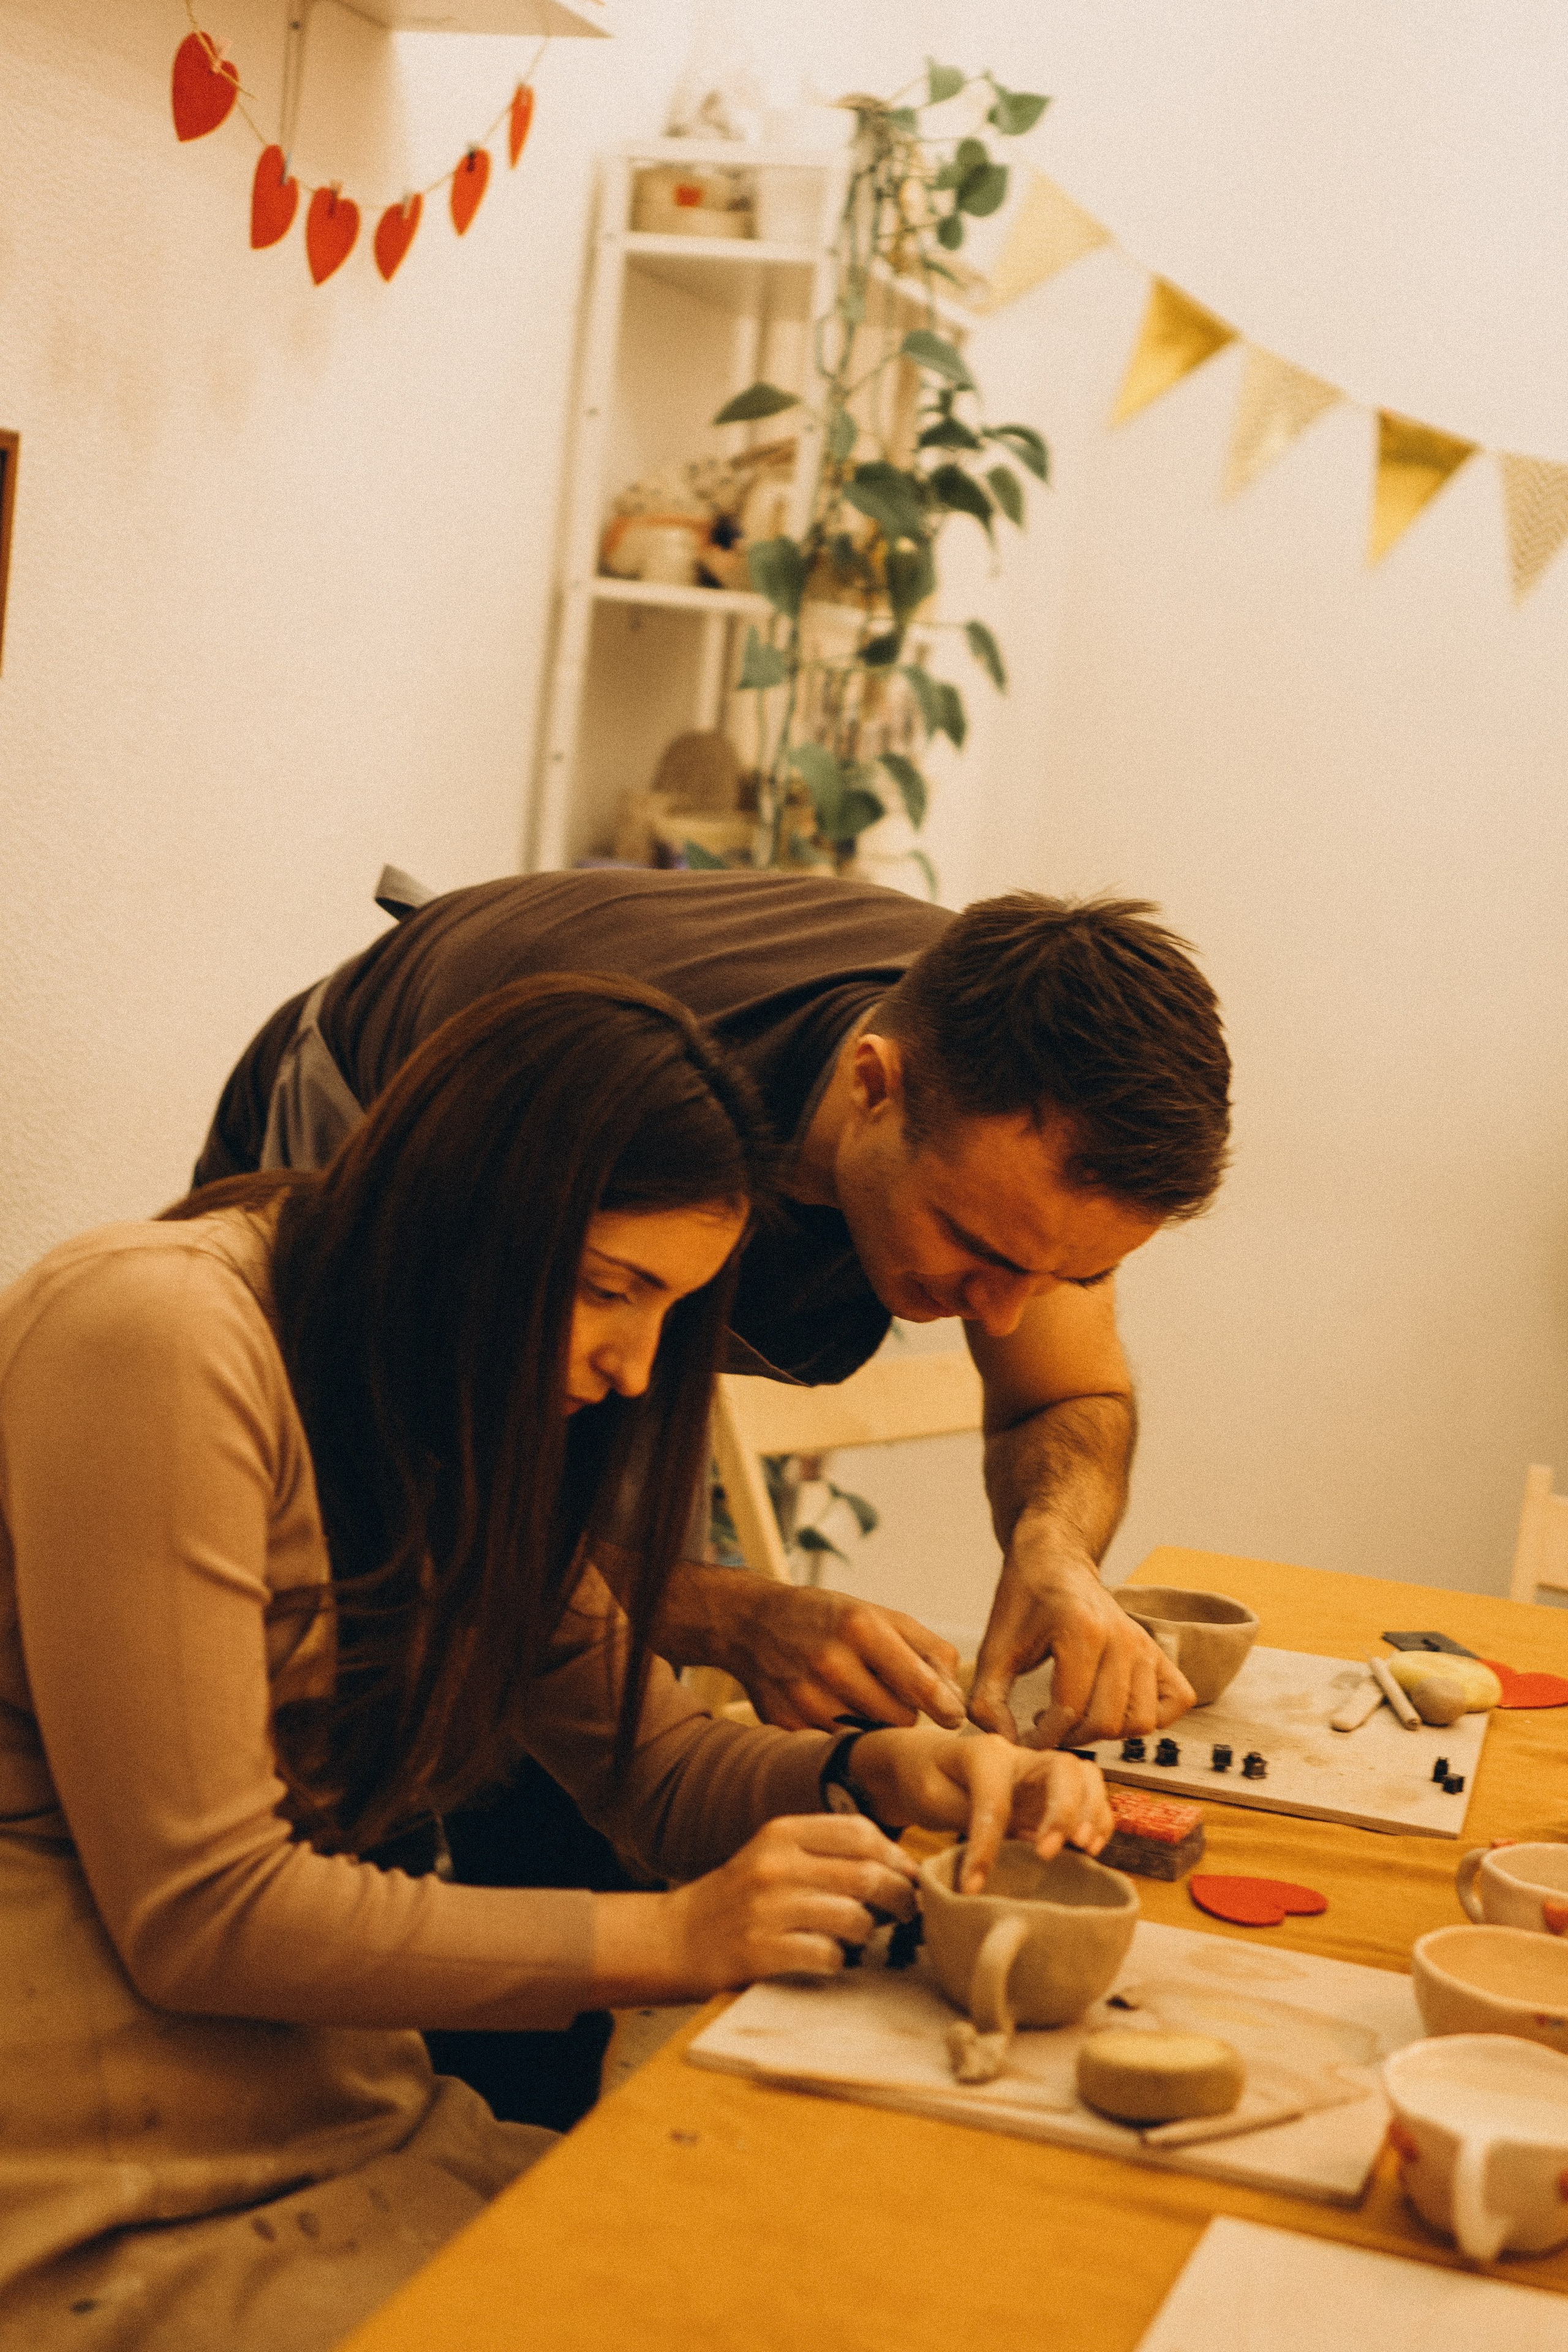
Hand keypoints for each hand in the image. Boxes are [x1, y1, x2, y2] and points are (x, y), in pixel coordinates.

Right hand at [667, 1814, 919, 1990]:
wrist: (676, 1939)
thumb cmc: (738, 1898)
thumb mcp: (772, 1855)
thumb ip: (824, 1852)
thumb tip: (896, 1864)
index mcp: (781, 1833)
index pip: (859, 1831)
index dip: (895, 1855)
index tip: (908, 1875)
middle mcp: (775, 1865)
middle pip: (865, 1874)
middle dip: (898, 1897)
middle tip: (906, 1911)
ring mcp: (766, 1909)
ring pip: (853, 1917)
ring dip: (868, 1931)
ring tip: (861, 1936)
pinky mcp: (760, 1951)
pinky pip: (827, 1955)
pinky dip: (838, 1961)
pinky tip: (829, 1958)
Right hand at [725, 1580, 966, 1732]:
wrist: (753, 1624)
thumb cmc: (829, 1619)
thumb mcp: (881, 1615)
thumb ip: (929, 1650)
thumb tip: (956, 1699)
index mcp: (860, 1628)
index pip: (918, 1683)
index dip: (944, 1706)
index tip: (953, 1717)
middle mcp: (831, 1663)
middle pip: (900, 1719)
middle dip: (903, 1710)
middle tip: (887, 1691)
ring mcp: (806, 1697)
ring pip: (870, 1736)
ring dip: (873, 1724)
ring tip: (856, 1696)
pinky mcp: (787, 1724)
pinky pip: (837, 1744)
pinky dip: (842, 1733)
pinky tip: (829, 1706)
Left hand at [853, 1728, 1113, 1891]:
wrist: (926, 1762)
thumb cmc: (926, 1778)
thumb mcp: (930, 1797)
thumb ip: (965, 1819)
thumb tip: (991, 1860)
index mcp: (984, 1753)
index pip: (995, 1799)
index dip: (986, 1845)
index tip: (973, 1886)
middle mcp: (1020, 1757)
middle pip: (1063, 1769)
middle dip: (1064, 1812)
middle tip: (1047, 1853)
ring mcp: (1040, 1773)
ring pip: (1085, 1777)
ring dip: (1091, 1813)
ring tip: (1085, 1849)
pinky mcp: (1051, 1792)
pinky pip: (1090, 1796)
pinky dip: (1098, 1820)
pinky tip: (1089, 1849)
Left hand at [967, 1545, 1194, 1747]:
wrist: (1055, 1562)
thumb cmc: (1024, 1601)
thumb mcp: (994, 1648)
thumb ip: (989, 1700)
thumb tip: (1006, 1744)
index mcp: (1081, 1630)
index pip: (1070, 1711)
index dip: (1043, 1737)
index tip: (1023, 1738)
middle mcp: (1123, 1637)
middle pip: (1108, 1722)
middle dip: (1072, 1737)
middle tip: (1046, 1727)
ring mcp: (1146, 1645)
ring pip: (1142, 1721)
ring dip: (1107, 1733)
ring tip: (1077, 1717)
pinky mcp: (1159, 1652)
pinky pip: (1176, 1702)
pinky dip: (1152, 1718)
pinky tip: (1116, 1709)